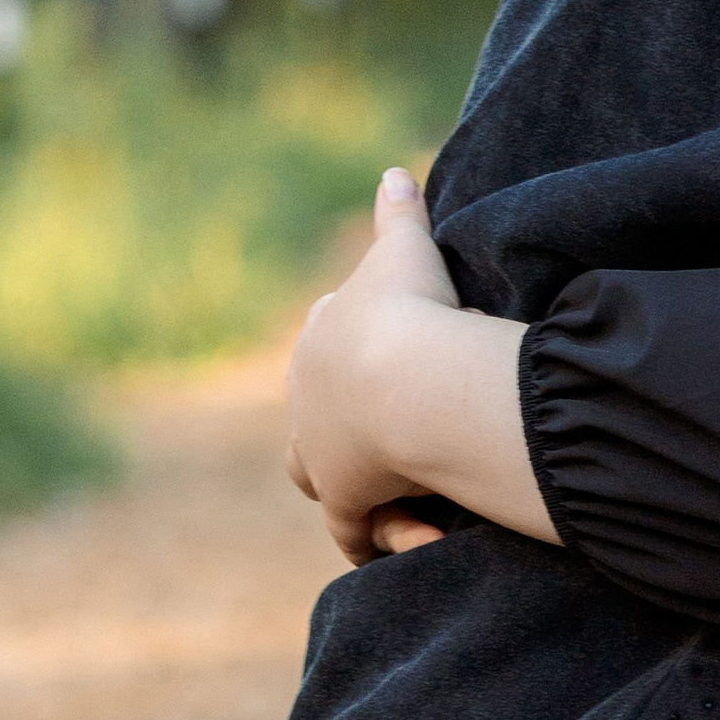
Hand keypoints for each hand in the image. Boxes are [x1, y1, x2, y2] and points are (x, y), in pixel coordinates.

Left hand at [285, 168, 462, 564]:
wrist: (406, 375)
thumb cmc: (411, 310)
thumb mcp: (407, 251)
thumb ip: (399, 214)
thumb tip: (394, 171)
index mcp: (322, 336)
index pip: (327, 341)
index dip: (350, 352)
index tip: (379, 358)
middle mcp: (309, 394)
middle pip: (311, 412)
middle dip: (333, 421)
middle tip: (370, 433)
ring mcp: (321, 447)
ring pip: (316, 471)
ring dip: (342, 481)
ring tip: (375, 494)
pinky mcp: (344, 493)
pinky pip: (352, 527)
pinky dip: (369, 538)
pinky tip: (388, 548)